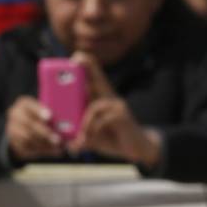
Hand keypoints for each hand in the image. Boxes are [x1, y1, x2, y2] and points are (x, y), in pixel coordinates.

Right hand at [5, 95, 62, 159]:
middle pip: (28, 123)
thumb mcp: (44, 111)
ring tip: (59, 147)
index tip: (50, 117)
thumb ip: (54, 114)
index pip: (29, 104)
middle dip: (44, 132)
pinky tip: (54, 151)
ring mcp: (12, 129)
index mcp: (24, 104)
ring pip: (27, 138)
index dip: (39, 110)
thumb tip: (72, 122)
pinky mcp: (14, 142)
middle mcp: (15, 115)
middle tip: (58, 139)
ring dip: (45, 143)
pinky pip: (28, 148)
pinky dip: (42, 150)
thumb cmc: (40, 118)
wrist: (21, 129)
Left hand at [69, 52, 160, 167]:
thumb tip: (68, 143)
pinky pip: (100, 119)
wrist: (138, 151)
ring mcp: (117, 106)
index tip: (77, 56)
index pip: (95, 79)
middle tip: (77, 58)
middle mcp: (110, 98)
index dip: (88, 66)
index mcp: (101, 99)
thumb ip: (80, 135)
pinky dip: (91, 130)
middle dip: (88, 67)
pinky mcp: (122, 115)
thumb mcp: (93, 135)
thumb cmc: (112, 138)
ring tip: (79, 140)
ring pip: (94, 107)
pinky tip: (87, 141)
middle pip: (99, 79)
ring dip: (83, 124)